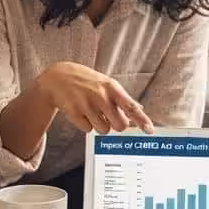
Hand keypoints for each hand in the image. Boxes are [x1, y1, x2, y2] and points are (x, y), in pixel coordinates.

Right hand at [35, 62, 153, 134]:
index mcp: (112, 88)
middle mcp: (101, 96)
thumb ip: (123, 99)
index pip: (131, 106)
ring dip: (100, 125)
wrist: (58, 77)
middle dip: (116, 125)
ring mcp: (86, 105)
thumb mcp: (107, 84)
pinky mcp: (74, 113)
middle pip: (120, 125)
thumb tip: (140, 109)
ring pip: (104, 130)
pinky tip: (81, 112)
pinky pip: (87, 130)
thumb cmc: (86, 81)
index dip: (142, 120)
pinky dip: (86, 125)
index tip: (150, 130)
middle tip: (109, 117)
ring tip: (92, 112)